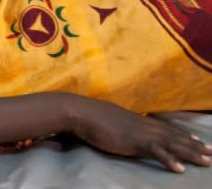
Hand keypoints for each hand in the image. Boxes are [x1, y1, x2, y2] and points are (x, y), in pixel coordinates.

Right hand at [70, 97, 211, 172]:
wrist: (81, 112)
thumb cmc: (91, 116)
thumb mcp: (111, 120)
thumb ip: (122, 125)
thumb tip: (124, 128)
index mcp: (138, 121)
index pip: (166, 129)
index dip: (184, 136)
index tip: (199, 142)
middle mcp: (144, 125)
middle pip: (174, 136)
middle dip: (194, 146)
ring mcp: (140, 132)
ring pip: (171, 143)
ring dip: (190, 153)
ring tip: (206, 161)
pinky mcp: (133, 141)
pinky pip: (155, 152)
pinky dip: (169, 160)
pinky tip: (180, 169)